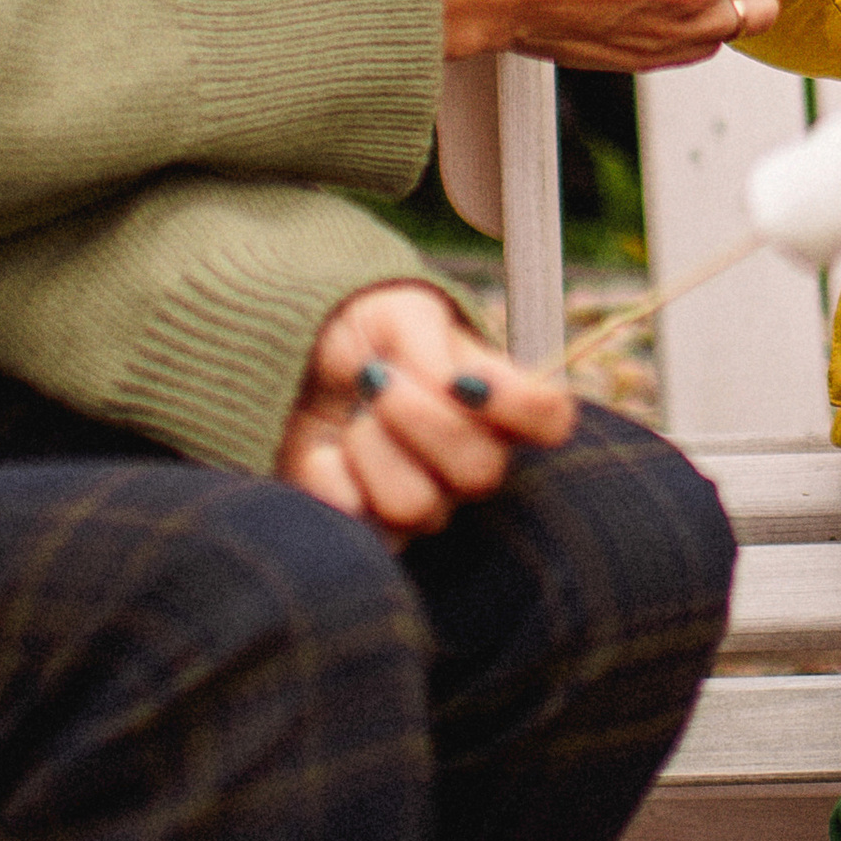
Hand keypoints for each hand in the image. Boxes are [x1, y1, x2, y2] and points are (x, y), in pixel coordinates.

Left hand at [277, 278, 573, 540]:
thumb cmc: (360, 331)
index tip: (465, 379)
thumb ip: (432, 345)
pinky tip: (323, 451)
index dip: (520, 405)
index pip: (550, 419)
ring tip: (351, 418)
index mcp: (495, 399)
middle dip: (419, 418)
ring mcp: (424, 499)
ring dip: (370, 447)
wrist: (290, 358)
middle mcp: (470, 458)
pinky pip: (361, 524)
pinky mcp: (368, 528)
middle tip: (375, 380)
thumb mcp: (399, 312)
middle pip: (482, 471)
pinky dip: (329, 476)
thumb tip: (452, 387)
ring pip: (418, 505)